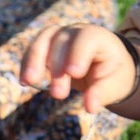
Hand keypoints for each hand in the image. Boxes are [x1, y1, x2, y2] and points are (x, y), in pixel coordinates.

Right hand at [19, 24, 135, 115]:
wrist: (106, 65)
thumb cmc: (113, 74)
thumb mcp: (115, 85)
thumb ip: (102, 94)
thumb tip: (89, 107)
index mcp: (99, 37)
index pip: (87, 38)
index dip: (78, 53)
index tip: (73, 73)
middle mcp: (77, 31)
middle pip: (62, 41)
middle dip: (57, 67)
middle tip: (58, 95)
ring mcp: (61, 35)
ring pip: (44, 39)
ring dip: (34, 60)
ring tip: (28, 81)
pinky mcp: (48, 45)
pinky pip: (34, 49)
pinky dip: (27, 63)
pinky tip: (24, 82)